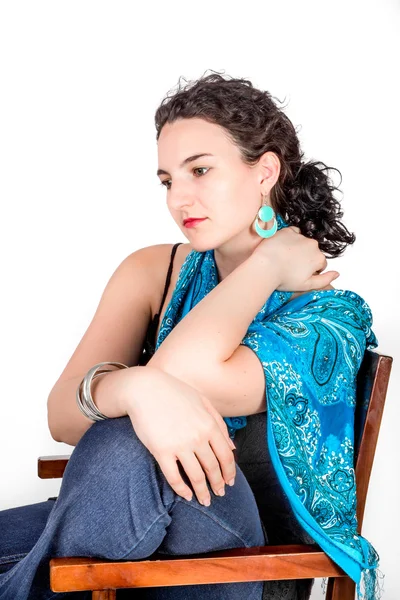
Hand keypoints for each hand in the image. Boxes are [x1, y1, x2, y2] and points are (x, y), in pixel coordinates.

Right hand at [125, 366, 235, 505]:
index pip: (226, 456)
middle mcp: (197, 437)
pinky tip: (186, 495)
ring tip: (204, 500)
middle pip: (212, 468)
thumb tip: (232, 447)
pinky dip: (181, 489)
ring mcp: (179, 445)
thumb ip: (219, 423)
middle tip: (219, 494)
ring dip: (202, 492)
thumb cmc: (174, 393)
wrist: (144, 388)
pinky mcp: (161, 451)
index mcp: (209, 424)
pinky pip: (174, 476)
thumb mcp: (202, 402)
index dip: (229, 472)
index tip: (230, 482)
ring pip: (196, 476)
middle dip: (218, 484)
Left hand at [252, 226, 338, 291]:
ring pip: (303, 243)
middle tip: (291, 267)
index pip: (320, 264)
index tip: (299, 274)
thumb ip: (325, 280)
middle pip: (312, 252)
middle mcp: (313, 245)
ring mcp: (300, 236)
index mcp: (319, 258)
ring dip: (297, 248)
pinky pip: (293, 233)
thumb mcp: (307, 285)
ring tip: (284, 258)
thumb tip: (337, 274)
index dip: (311, 271)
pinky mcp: (287, 231)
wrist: (265, 267)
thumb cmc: (284, 279)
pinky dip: (290, 239)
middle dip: (305, 259)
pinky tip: (282, 248)